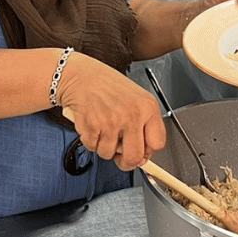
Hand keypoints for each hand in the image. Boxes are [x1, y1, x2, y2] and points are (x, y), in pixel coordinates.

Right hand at [56, 52, 165, 171]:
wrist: (80, 75)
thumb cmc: (106, 86)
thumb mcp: (135, 99)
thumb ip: (143, 125)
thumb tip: (142, 155)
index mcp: (148, 107)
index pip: (157, 143)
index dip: (148, 153)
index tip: (141, 153)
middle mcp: (132, 115)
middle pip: (135, 157)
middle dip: (125, 161)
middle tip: (120, 154)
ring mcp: (112, 121)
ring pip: (109, 154)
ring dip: (103, 146)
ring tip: (103, 128)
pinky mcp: (92, 126)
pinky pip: (92, 147)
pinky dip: (90, 140)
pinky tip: (93, 124)